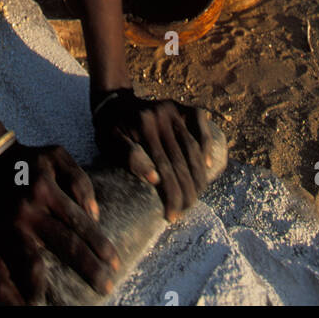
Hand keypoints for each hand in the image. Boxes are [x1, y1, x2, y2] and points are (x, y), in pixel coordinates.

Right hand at [0, 142, 119, 305]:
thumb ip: (80, 181)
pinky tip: (26, 307)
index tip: (115, 263)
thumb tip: (95, 215)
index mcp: (45, 189)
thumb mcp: (57, 156)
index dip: (100, 245)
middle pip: (63, 246)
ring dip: (50, 286)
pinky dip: (11, 296)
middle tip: (106, 286)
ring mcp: (7, 229)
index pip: (79, 223)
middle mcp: (27, 210)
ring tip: (60, 305)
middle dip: (89, 269)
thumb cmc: (30, 161)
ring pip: (30, 264)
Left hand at [92, 88, 213, 221]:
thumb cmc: (110, 130)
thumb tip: (155, 179)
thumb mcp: (110, 143)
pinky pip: (199, 123)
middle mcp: (160, 115)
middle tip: (187, 209)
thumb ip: (129, 157)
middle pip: (181, 160)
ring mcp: (172, 108)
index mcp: (143, 126)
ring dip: (198, 174)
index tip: (172, 215)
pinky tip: (208, 164)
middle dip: (187, 190)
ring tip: (197, 195)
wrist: (112, 102)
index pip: (164, 168)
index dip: (172, 194)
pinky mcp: (179, 106)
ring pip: (192, 146)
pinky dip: (206, 144)